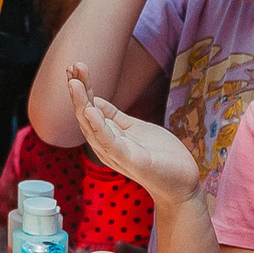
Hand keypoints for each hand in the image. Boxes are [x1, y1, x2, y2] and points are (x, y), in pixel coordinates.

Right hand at [68, 63, 203, 206]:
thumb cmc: (161, 157)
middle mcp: (106, 145)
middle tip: (71, 68)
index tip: (76, 67)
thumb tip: (95, 99)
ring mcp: (117, 154)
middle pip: (85, 115)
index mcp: (107, 135)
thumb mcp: (135, 129)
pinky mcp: (131, 161)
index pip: (89, 107)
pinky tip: (91, 110)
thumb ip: (114, 117)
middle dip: (77, 91)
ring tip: (75, 84)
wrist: (182, 184)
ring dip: (82, 104)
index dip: (83, 87)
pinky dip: (99, 127)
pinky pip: (110, 143)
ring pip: (92, 127)